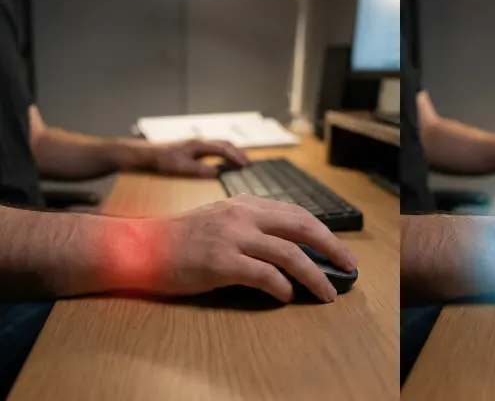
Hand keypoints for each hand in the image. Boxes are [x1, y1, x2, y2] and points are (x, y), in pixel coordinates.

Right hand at [110, 195, 356, 302]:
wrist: (140, 246)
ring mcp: (232, 237)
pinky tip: (287, 296)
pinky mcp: (220, 262)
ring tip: (326, 292)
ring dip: (314, 275)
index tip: (339, 249)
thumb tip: (290, 249)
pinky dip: (281, 287)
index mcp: (246, 204)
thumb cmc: (181, 237)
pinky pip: (264, 275)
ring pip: (289, 254)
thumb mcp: (221, 219)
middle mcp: (243, 216)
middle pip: (302, 228)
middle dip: (331, 247)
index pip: (297, 214)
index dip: (323, 232)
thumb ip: (253, 226)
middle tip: (348, 266)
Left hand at [149, 139, 249, 176]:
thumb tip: (217, 172)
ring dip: (232, 151)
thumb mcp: (181, 167)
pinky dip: (224, 153)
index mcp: (199, 145)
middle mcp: (201, 142)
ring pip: (220, 144)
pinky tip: (225, 160)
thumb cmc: (163, 160)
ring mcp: (198, 144)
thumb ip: (200, 170)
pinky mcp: (195, 147)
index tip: (246, 164)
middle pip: (225, 143)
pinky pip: (215, 148)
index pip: (223, 148)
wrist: (149, 154)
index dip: (236, 156)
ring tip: (241, 161)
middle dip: (238, 152)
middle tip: (248, 162)